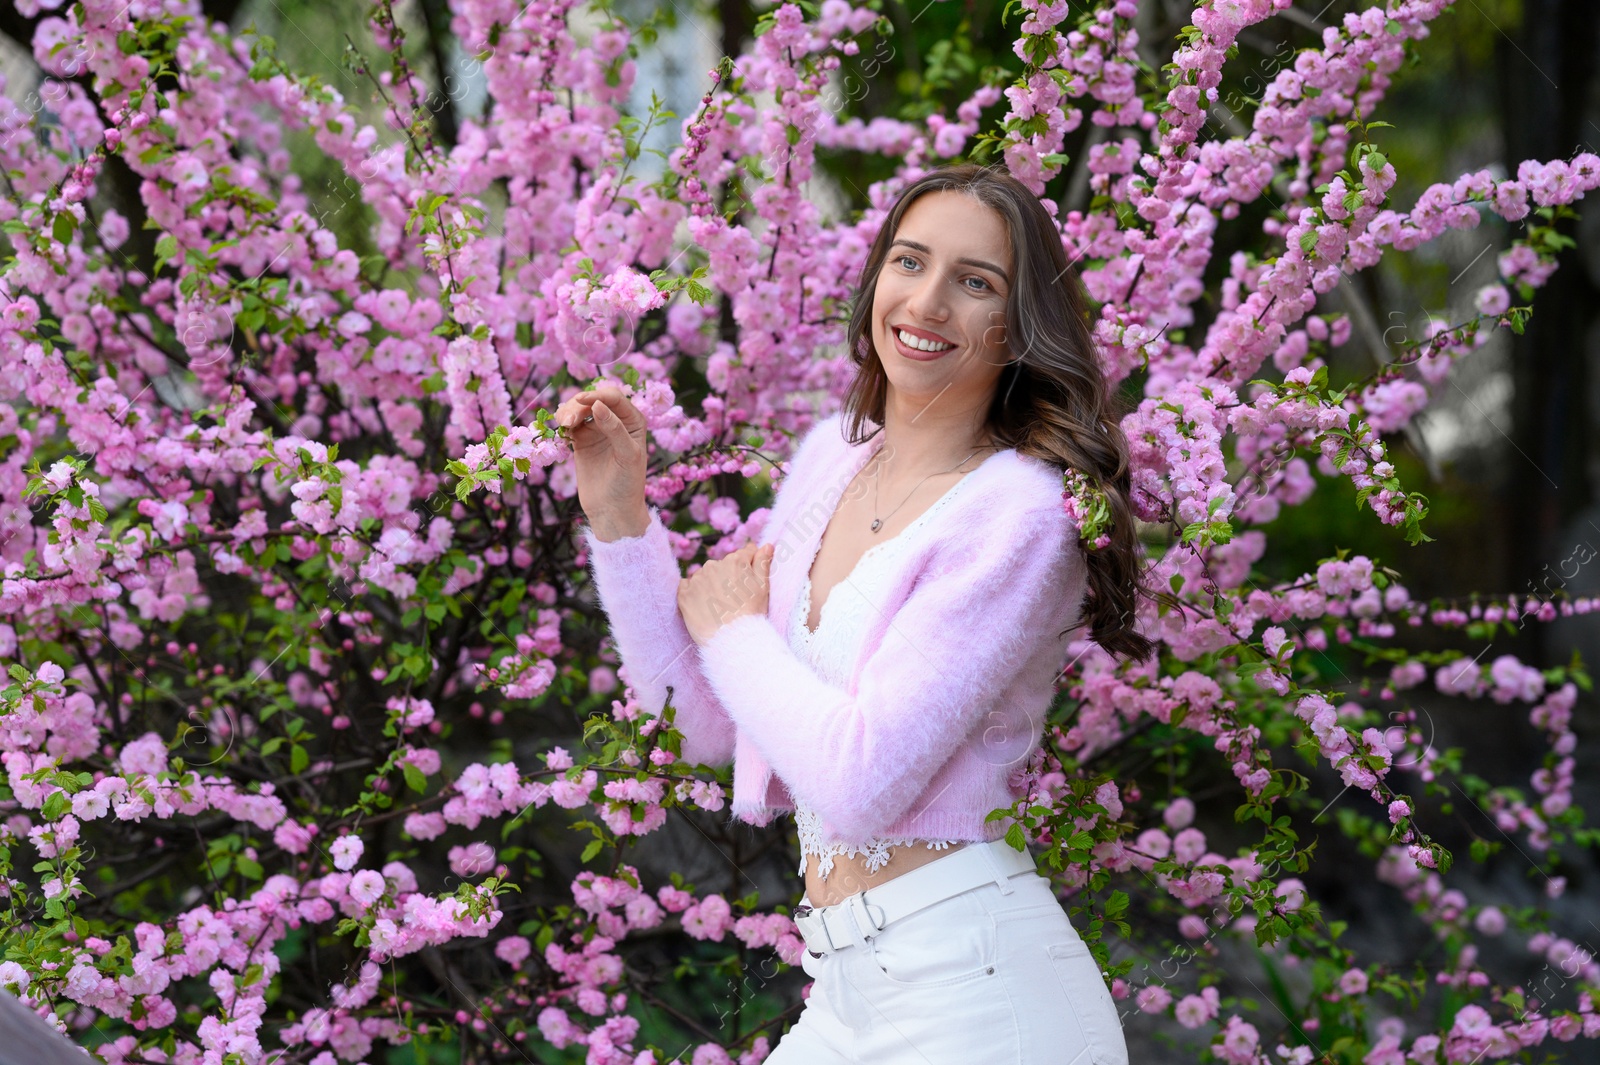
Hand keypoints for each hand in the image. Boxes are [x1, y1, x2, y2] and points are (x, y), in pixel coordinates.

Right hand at [553, 384, 649, 540]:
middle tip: (569, 421)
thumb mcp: (628, 455)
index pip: (614, 397)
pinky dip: (563, 421)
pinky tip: (562, 430)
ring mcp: (597, 429)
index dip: (598, 395)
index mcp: (633, 420)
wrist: (612, 510)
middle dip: (579, 404)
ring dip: (569, 411)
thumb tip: (598, 404)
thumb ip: (615, 429)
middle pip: (593, 399)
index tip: (582, 401)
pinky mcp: (581, 440)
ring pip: (579, 408)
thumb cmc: (628, 484)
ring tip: (565, 426)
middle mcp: (615, 421)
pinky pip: (570, 422)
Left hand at [678, 542, 774, 646]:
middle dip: (727, 577)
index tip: (746, 584)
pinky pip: (686, 586)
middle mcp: (714, 565)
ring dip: (710, 585)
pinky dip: (693, 593)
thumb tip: (766, 545)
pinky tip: (703, 605)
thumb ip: (763, 562)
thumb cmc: (751, 614)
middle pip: (722, 566)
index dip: (746, 569)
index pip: (743, 555)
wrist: (731, 640)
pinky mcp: (684, 594)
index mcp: (735, 561)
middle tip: (733, 599)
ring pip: (704, 576)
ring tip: (718, 605)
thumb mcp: (763, 587)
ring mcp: (697, 579)